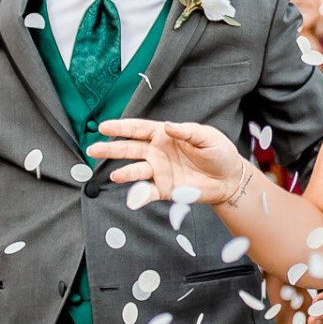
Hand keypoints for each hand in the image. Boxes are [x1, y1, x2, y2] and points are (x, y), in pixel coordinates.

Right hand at [90, 119, 248, 209]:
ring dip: (124, 173)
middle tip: (93, 149)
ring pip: (135, 170)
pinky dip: (139, 195)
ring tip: (113, 176)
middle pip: (129, 149)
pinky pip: (148, 192)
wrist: (228, 179)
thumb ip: (187, 131)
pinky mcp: (165, 189)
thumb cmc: (218, 152)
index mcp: (164, 135)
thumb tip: (167, 126)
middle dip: (111, 149)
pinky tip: (132, 197)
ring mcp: (159, 171)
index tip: (103, 127)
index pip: (138, 129)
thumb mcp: (206, 137)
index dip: (121, 128)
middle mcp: (157, 152)